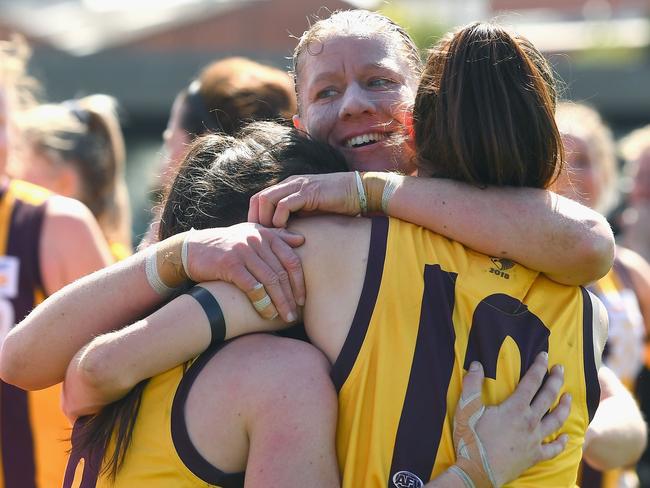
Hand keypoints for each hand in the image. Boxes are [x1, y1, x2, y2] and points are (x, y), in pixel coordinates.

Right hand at [185, 223, 304, 321]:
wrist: (192, 249)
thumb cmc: (226, 245)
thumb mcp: (251, 234)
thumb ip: (277, 236)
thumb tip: (302, 240)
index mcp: (266, 235)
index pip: (291, 260)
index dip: (300, 282)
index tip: (303, 299)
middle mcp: (257, 241)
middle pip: (281, 273)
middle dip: (291, 296)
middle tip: (295, 314)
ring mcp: (244, 251)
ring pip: (270, 281)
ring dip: (280, 302)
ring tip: (285, 317)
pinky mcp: (230, 264)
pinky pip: (253, 287)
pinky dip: (262, 302)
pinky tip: (267, 314)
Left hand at [248, 172, 358, 226]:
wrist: (359, 191)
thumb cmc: (339, 204)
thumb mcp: (312, 211)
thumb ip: (297, 217)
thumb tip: (282, 234)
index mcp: (289, 187)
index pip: (260, 199)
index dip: (255, 216)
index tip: (259, 235)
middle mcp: (290, 184)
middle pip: (258, 198)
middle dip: (255, 219)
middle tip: (260, 238)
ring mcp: (298, 186)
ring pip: (267, 200)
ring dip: (265, 220)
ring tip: (271, 235)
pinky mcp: (308, 192)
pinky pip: (284, 205)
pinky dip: (279, 219)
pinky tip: (285, 230)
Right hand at [453, 352, 569, 486]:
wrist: (477, 471)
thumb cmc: (471, 439)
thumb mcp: (466, 408)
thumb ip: (472, 385)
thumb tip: (477, 364)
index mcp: (515, 408)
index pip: (531, 381)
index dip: (539, 367)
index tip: (545, 356)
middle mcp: (529, 421)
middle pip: (547, 397)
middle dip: (555, 380)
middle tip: (561, 369)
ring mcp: (534, 440)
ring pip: (556, 420)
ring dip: (564, 407)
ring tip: (569, 397)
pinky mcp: (534, 456)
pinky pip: (553, 449)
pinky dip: (561, 443)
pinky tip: (566, 437)